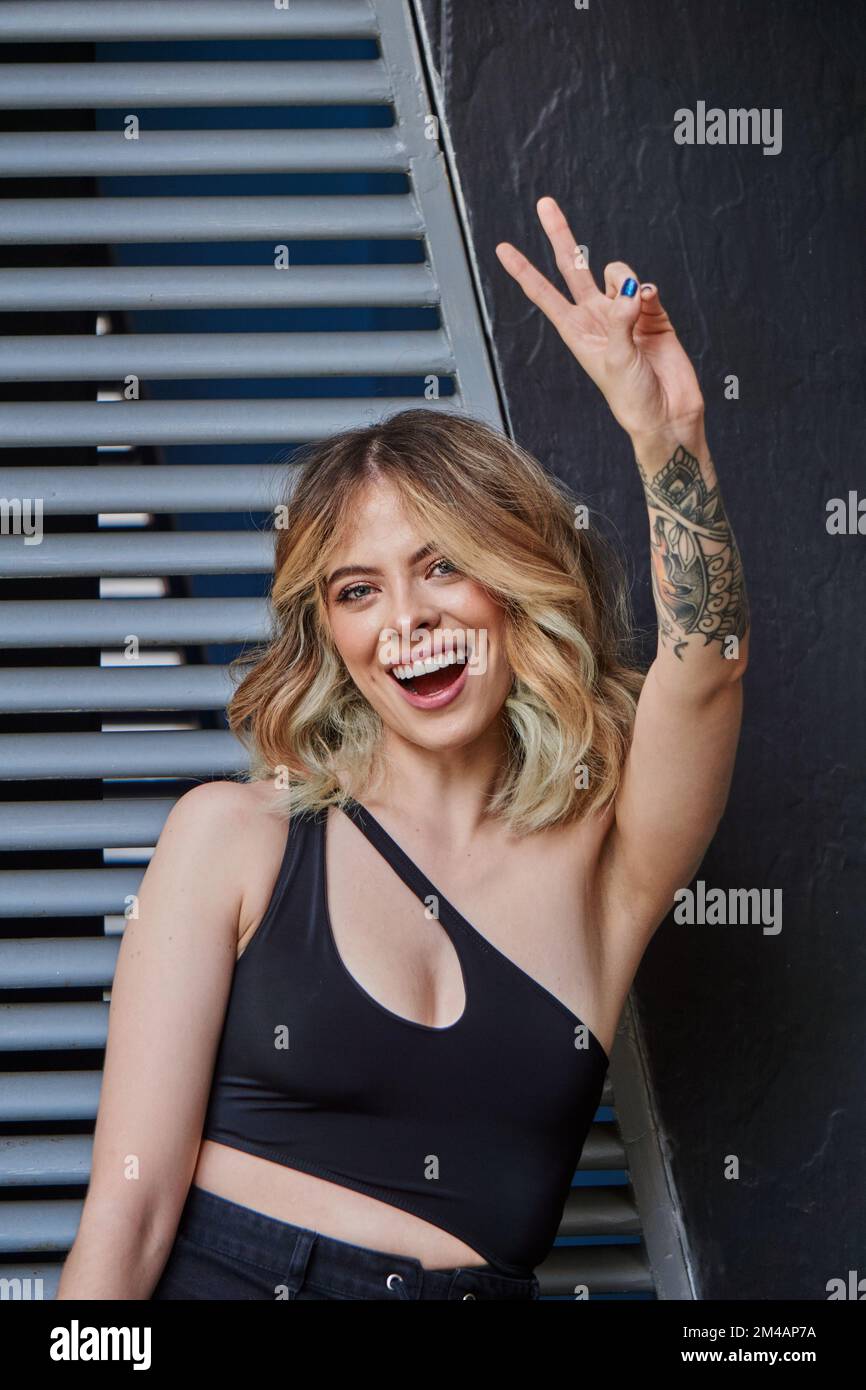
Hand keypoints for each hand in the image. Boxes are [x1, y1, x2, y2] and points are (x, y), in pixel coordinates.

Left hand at [495, 196, 704, 440]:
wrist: (667, 414)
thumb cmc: (632, 398)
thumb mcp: (615, 360)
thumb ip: (620, 319)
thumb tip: (632, 286)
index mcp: (576, 331)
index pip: (543, 294)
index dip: (523, 270)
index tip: (503, 248)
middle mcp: (596, 317)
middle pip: (574, 266)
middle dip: (560, 235)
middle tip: (544, 203)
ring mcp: (625, 313)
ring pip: (617, 272)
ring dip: (623, 278)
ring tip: (636, 305)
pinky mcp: (653, 314)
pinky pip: (646, 287)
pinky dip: (648, 290)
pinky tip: (650, 302)